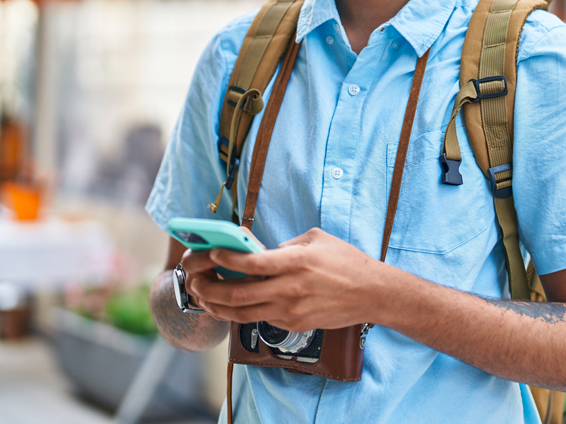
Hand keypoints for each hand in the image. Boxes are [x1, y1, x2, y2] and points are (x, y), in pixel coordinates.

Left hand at [188, 228, 387, 331]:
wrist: (371, 293)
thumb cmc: (345, 262)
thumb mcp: (316, 239)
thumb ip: (286, 246)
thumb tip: (261, 251)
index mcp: (295, 262)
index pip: (251, 262)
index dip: (226, 259)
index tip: (211, 253)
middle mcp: (290, 289)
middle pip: (238, 294)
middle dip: (210, 289)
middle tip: (195, 282)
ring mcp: (291, 311)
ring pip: (243, 313)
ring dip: (218, 307)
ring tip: (203, 298)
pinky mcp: (294, 325)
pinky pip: (260, 319)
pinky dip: (241, 313)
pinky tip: (230, 305)